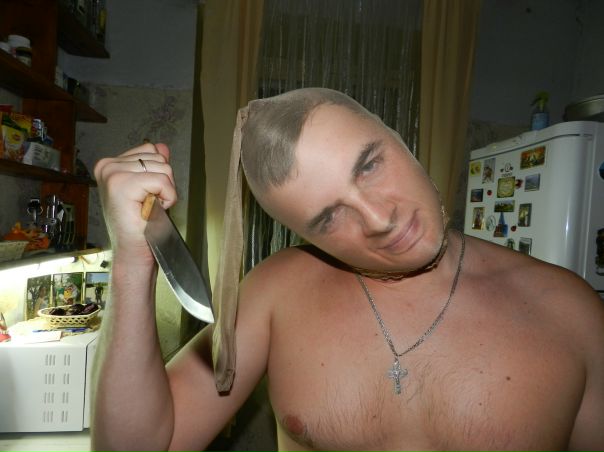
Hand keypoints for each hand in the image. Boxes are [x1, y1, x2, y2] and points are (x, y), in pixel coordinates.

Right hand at [94, 143, 176, 261]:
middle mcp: (108, 166)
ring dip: (165, 192)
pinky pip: (162, 181)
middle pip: (159, 158)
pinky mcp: (121, 184)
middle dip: (164, 183)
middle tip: (148, 204)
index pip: (151, 150)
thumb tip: (162, 146)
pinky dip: (166, 198)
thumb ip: (155, 165)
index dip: (159, 174)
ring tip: (148, 207)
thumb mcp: (152, 188)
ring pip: (163, 168)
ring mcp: (112, 174)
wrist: (134, 251)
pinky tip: (151, 211)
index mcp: (111, 164)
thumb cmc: (142, 224)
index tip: (146, 195)